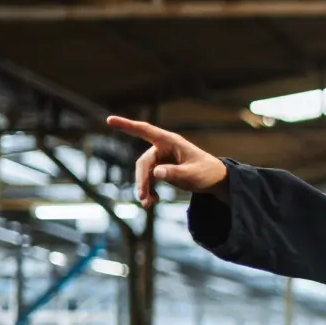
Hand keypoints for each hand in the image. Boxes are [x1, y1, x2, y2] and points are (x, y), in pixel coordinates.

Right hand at [105, 116, 228, 206]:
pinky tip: (152, 201)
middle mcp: (163, 148)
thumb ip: (174, 173)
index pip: (145, 130)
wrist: (216, 180)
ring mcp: (162, 159)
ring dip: (144, 188)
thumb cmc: (207, 172)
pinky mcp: (162, 169)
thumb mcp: (192, 174)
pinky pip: (149, 179)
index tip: (109, 120)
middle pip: (144, 162)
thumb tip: (155, 173)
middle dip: (141, 180)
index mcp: (170, 141)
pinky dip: (149, 190)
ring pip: (144, 173)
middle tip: (142, 197)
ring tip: (147, 204)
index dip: (127, 125)